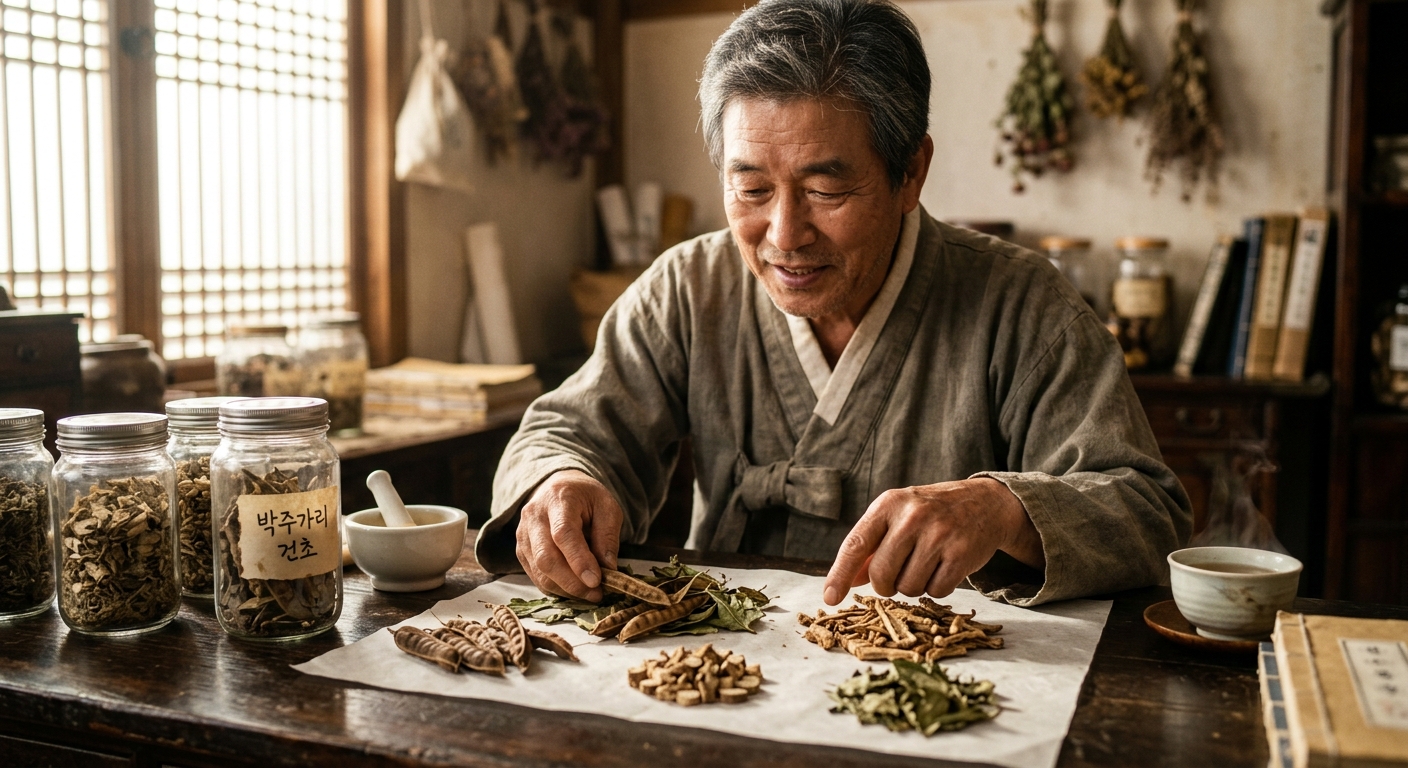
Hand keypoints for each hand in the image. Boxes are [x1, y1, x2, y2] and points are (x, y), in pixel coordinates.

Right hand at [515, 469, 623, 601]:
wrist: (559, 488)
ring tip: (589, 593)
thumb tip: (608, 569)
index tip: (596, 581)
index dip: (578, 560)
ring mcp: (523, 534)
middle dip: (572, 582)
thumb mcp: (607, 507)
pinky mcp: (521, 550)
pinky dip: (556, 588)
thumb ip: (608, 537)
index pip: (563, 534)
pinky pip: (535, 576)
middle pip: (546, 557)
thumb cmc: (586, 497)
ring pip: (539, 571)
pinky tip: (574, 589)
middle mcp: (534, 516)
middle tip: (596, 594)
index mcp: (558, 499)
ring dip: (565, 589)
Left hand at [821, 478, 1042, 605]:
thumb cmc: (931, 513)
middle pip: (881, 575)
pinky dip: (936, 588)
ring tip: (925, 565)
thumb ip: (871, 547)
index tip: (830, 598)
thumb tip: (847, 580)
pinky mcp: (961, 553)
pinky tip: (943, 568)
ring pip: (908, 587)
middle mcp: (912, 516)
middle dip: (885, 585)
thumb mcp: (897, 518)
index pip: (856, 544)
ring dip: (912, 586)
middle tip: (897, 575)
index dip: (839, 574)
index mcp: (889, 504)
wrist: (985, 503)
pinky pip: (935, 591)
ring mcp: (939, 534)